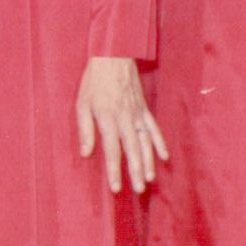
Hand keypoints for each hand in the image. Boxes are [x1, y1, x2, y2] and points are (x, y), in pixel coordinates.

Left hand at [76, 56, 167, 195]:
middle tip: (139, 190)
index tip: (116, 188)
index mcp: (108, 118)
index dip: (114, 170)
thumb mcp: (81, 103)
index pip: (112, 149)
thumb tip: (85, 153)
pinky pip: (154, 128)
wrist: (113, 55)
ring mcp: (137, 113)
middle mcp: (125, 118)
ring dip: (148, 161)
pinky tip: (164, 157)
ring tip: (149, 179)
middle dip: (135, 171)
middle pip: (132, 149)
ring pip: (145, 142)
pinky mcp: (144, 108)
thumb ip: (84, 129)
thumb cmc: (94, 81)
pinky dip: (160, 142)